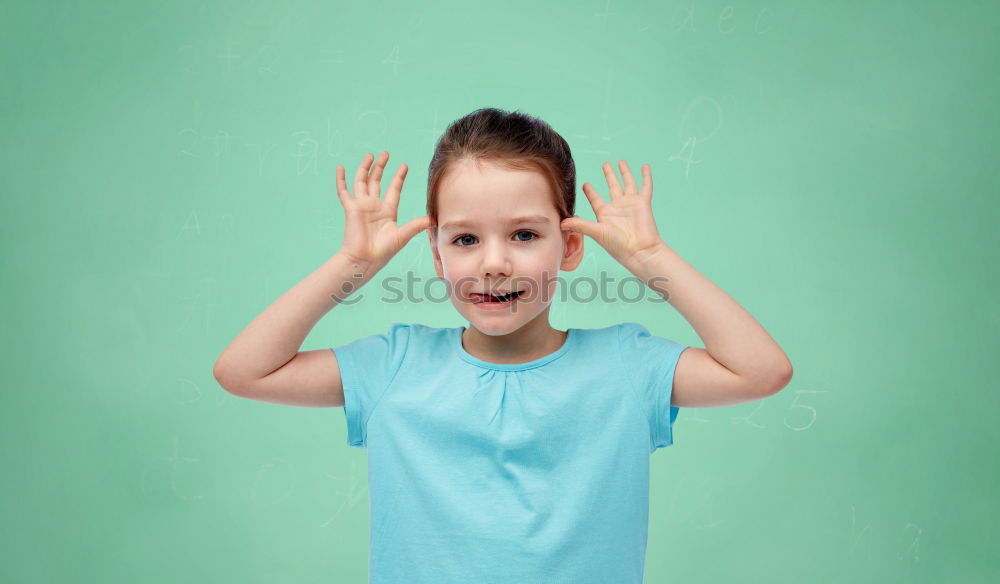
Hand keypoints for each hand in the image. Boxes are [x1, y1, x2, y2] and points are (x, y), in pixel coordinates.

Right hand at [335, 151, 434, 266]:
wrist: (364, 260)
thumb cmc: (383, 252)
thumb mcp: (403, 236)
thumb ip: (417, 225)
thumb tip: (434, 219)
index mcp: (388, 211)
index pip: (394, 189)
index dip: (398, 177)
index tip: (404, 166)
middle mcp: (375, 206)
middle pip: (377, 182)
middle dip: (381, 167)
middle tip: (386, 153)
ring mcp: (362, 206)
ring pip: (362, 182)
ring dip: (365, 168)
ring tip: (370, 155)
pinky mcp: (351, 208)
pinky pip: (343, 191)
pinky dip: (341, 179)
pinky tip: (340, 167)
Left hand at [561, 160, 666, 268]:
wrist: (639, 251)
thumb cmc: (618, 245)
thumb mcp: (596, 232)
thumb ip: (580, 225)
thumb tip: (561, 223)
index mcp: (605, 214)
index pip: (595, 199)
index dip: (590, 191)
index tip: (585, 183)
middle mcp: (617, 207)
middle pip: (612, 186)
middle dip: (609, 175)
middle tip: (605, 164)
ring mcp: (630, 204)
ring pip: (628, 183)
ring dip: (625, 172)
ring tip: (621, 162)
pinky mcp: (643, 203)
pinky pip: (645, 186)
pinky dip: (646, 176)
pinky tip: (645, 166)